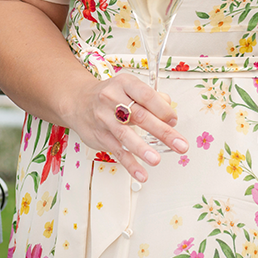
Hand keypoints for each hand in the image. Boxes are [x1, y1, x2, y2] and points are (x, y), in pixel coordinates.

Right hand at [63, 73, 188, 181]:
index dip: (163, 109)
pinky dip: (129, 164)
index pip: (146, 95)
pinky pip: (116, 151)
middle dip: (162, 132)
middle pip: (140, 116)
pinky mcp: (100, 136)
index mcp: (124, 83)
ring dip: (142, 148)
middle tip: (180, 145)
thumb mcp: (129, 87)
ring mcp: (104, 118)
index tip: (174, 120)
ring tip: (156, 160)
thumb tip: (170, 113)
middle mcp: (112, 98)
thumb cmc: (110, 95)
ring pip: (125, 134)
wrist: (78, 100)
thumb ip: (151, 98)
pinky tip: (141, 174)